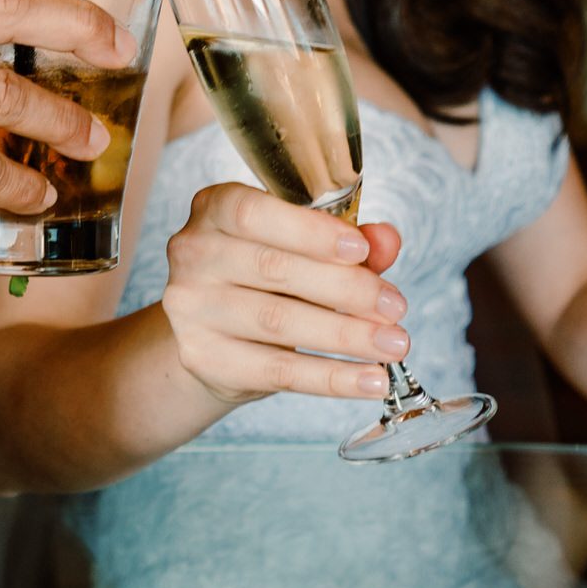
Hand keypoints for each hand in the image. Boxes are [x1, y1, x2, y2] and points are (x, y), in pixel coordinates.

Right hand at [157, 182, 408, 407]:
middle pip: (272, 268)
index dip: (309, 231)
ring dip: (346, 334)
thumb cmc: (264, 275)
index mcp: (213, 208)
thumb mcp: (303, 246)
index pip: (252, 213)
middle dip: (345, 289)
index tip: (362, 251)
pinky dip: (331, 377)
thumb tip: (387, 240)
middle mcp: (193, 253)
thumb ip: (346, 240)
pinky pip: (277, 371)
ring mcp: (191, 308)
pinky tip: (370, 379)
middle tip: (396, 307)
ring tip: (394, 344)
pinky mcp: (203, 357)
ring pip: (277, 321)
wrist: (214, 331)